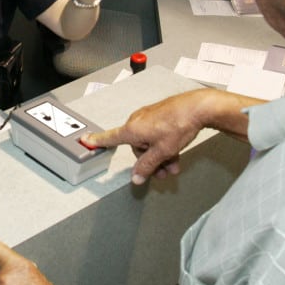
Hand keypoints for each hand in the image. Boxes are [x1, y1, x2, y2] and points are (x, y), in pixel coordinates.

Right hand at [82, 89, 221, 183]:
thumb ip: (147, 166)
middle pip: (137, 147)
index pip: (110, 138)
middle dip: (149, 161)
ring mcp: (149, 117)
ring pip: (149, 142)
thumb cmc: (179, 124)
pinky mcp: (160, 115)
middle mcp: (137, 121)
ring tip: (173, 166)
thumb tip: (136, 176)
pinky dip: (164, 145)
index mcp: (132, 129)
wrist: (198, 108)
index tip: (86, 140)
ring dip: (160, 156)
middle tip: (162, 172)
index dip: (97, 141)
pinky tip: (176, 154)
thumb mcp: (162, 152)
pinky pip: (157, 134)